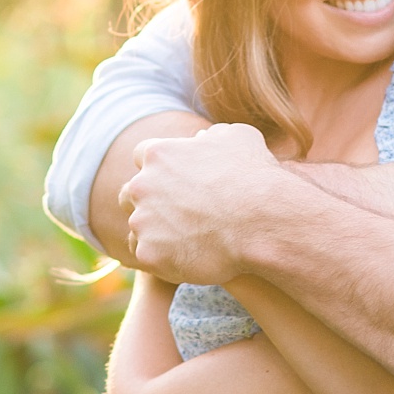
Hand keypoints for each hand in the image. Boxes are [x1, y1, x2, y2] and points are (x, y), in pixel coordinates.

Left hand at [120, 122, 287, 283]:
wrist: (262, 222)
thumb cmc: (255, 176)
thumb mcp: (238, 137)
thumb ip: (212, 135)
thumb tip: (203, 137)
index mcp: (159, 154)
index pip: (142, 155)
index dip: (160, 168)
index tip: (176, 179)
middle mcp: (143, 186)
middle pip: (131, 193)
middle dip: (148, 200)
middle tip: (174, 213)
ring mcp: (143, 222)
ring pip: (138, 227)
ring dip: (155, 231)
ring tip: (185, 240)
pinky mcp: (149, 254)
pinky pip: (145, 255)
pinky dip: (162, 257)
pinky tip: (185, 258)